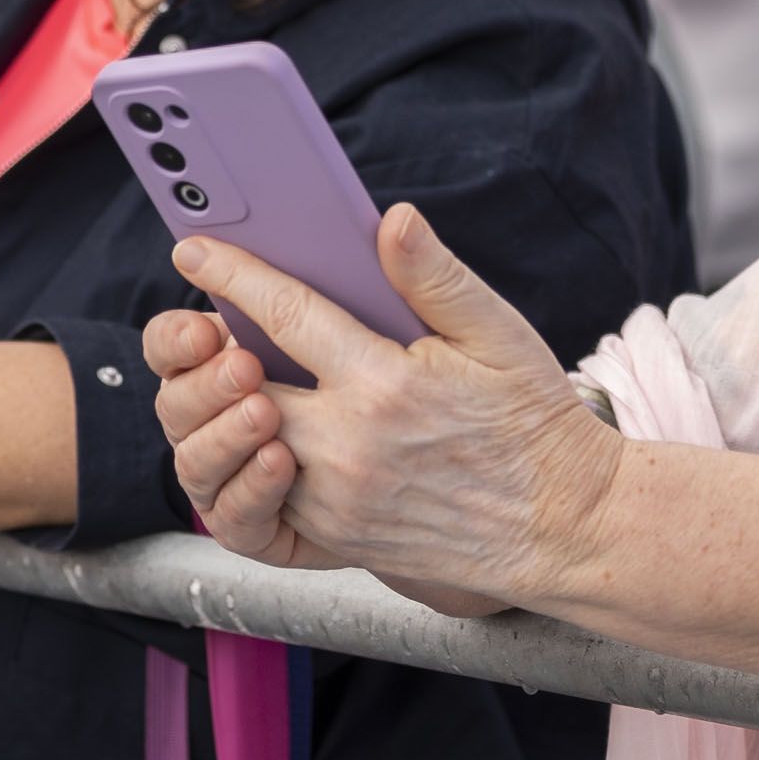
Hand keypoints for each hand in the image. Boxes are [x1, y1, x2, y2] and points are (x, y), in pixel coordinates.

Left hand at [146, 204, 620, 605]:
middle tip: (208, 323)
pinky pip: (265, 495)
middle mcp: (348, 447)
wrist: (564, 527)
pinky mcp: (335, 539)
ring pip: (243, 446)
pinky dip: (254, 459)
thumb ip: (435, 276)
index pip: (285, 313)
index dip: (233, 274)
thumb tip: (392, 220)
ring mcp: (336, 501)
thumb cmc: (534, 423)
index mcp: (384, 384)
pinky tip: (269, 429)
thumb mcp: (498, 334)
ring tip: (240, 375)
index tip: (194, 249)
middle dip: (214, 350)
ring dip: (228, 408)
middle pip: (241, 386)